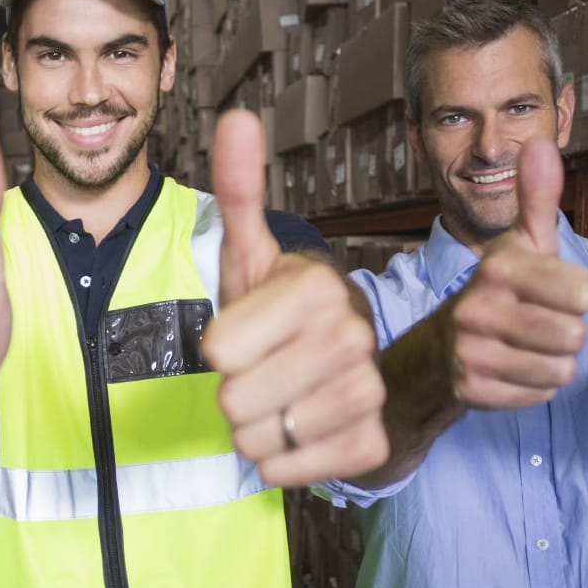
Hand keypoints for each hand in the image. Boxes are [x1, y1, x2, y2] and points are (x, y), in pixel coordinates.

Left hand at [200, 110, 388, 485]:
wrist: (334, 372)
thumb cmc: (278, 312)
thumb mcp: (250, 255)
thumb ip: (240, 191)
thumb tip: (237, 117)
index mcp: (318, 287)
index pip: (219, 350)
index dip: (217, 349)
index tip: (246, 334)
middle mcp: (353, 336)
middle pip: (235, 399)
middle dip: (232, 392)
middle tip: (259, 372)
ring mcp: (368, 391)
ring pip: (259, 439)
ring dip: (253, 428)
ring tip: (278, 399)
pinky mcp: (370, 443)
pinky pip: (286, 470)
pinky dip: (277, 461)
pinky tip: (297, 431)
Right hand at [440, 137, 587, 408]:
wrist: (439, 347)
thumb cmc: (498, 290)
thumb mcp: (520, 243)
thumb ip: (537, 196)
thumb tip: (542, 142)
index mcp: (497, 269)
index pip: (583, 292)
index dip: (576, 294)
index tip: (551, 289)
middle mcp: (477, 310)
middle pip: (574, 335)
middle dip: (564, 332)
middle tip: (536, 322)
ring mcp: (471, 353)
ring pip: (560, 369)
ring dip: (551, 361)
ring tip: (524, 345)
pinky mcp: (472, 391)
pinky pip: (539, 394)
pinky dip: (532, 386)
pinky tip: (510, 367)